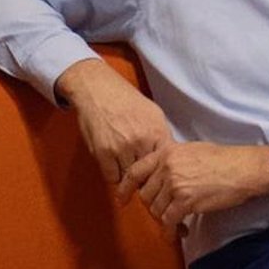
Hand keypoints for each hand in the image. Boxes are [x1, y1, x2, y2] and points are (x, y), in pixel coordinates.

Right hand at [56, 57, 174, 186]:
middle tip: (140, 174)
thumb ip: (162, 135)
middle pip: (148, 174)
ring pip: (129, 178)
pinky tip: (114, 164)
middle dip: (145, 177)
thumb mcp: (154, 113)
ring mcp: (122, 148)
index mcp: (157, 132)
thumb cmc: (125, 100)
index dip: (160, 172)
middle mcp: (141, 141)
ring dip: (128, 177)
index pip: (164, 165)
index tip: (156, 174)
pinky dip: (113, 175)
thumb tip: (169, 156)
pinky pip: (112, 177)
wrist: (99, 90)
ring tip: (125, 165)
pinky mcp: (103, 152)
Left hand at [117, 141, 268, 234]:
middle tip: (165, 212)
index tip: (123, 198)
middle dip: (153, 207)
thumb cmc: (222, 160)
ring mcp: (174, 184)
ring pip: (155, 210)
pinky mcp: (185, 201)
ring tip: (174, 223)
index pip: (136, 170)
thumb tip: (159, 175)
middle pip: (146, 195)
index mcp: (166, 152)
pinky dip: (170, 231)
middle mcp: (166, 167)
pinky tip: (176, 234)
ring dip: (163, 220)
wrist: (242, 169)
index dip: (126, 187)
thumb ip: (171, 160)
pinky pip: (168, 221)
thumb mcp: (190, 151)